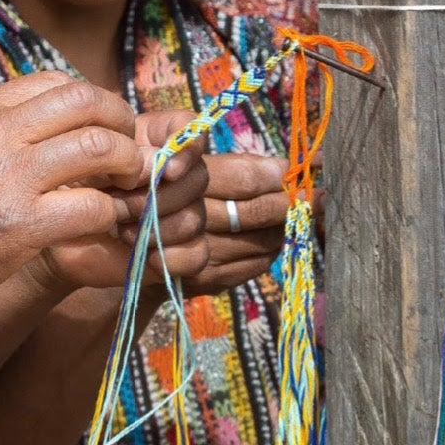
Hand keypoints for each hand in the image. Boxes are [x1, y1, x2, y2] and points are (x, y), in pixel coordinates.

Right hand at [0, 72, 147, 317]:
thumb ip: (0, 130)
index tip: (103, 128)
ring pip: (99, 148)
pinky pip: (92, 206)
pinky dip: (110, 214)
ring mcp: (7, 178)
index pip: (57, 82)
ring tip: (125, 186)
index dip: (94, 102)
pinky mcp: (20, 226)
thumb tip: (59, 122)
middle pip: (87, 102)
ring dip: (127, 166)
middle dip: (121, 124)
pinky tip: (103, 223)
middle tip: (129, 153)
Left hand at [40, 146, 209, 291]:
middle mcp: (176, 176)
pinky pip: (196, 253)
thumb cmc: (68, 187)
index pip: (191, 132)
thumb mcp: (86, 160)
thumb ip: (123, 152)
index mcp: (155, 142)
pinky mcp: (180, 252)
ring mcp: (181, 214)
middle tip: (117, 203)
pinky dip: (168, 256)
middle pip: (198, 178)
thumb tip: (161, 166)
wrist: (56, 233)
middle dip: (156, 195)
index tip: (169, 167)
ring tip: (120, 230)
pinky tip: (141, 253)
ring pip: (194, 218)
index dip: (187, 146)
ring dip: (154, 227)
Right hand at [178, 150, 320, 294]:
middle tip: (311, 194)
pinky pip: (257, 264)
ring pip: (263, 240)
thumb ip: (239, 164)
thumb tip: (295, 165)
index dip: (275, 174)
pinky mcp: (208, 280)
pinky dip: (272, 248)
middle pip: (256, 212)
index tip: (296, 167)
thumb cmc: (170, 193)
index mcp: (180, 181)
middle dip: (287, 201)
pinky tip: (271, 234)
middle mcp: (185, 219)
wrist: (134, 247)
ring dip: (283, 226)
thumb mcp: (191, 164)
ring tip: (291, 213)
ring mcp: (197, 255)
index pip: (243, 178)